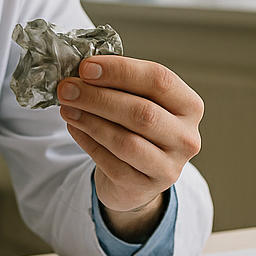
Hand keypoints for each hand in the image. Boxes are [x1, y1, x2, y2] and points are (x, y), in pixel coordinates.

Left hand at [56, 55, 202, 241]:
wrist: (137, 177)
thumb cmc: (136, 129)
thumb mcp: (137, 101)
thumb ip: (118, 85)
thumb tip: (81, 72)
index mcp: (189, 106)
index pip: (159, 80)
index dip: (120, 71)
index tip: (86, 68)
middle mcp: (186, 137)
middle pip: (141, 112)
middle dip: (98, 98)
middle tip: (66, 89)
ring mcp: (169, 166)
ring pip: (126, 141)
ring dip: (90, 121)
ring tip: (66, 108)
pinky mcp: (144, 187)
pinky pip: (110, 163)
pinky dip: (87, 142)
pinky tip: (74, 127)